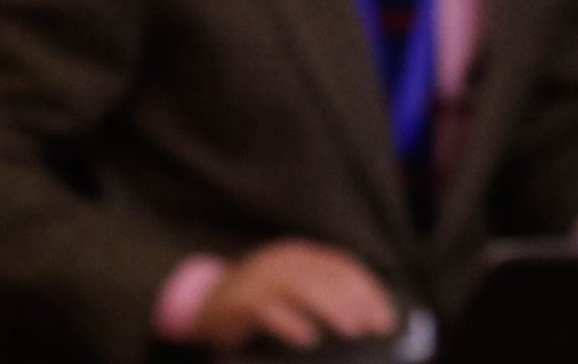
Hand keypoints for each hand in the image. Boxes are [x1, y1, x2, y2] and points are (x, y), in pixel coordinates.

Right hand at [190, 240, 397, 351]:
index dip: (368, 291)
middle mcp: (278, 262)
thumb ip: (325, 295)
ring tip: (351, 331)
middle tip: (371, 328)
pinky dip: (289, 323)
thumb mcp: (294, 290)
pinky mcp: (239, 302)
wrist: (208, 305)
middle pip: (324, 275)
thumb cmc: (262, 303)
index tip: (386, 321)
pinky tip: (307, 339)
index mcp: (297, 255)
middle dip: (354, 301)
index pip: (341, 265)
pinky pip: (267, 309)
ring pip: (299, 286)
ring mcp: (257, 279)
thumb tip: (371, 319)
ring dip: (330, 308)